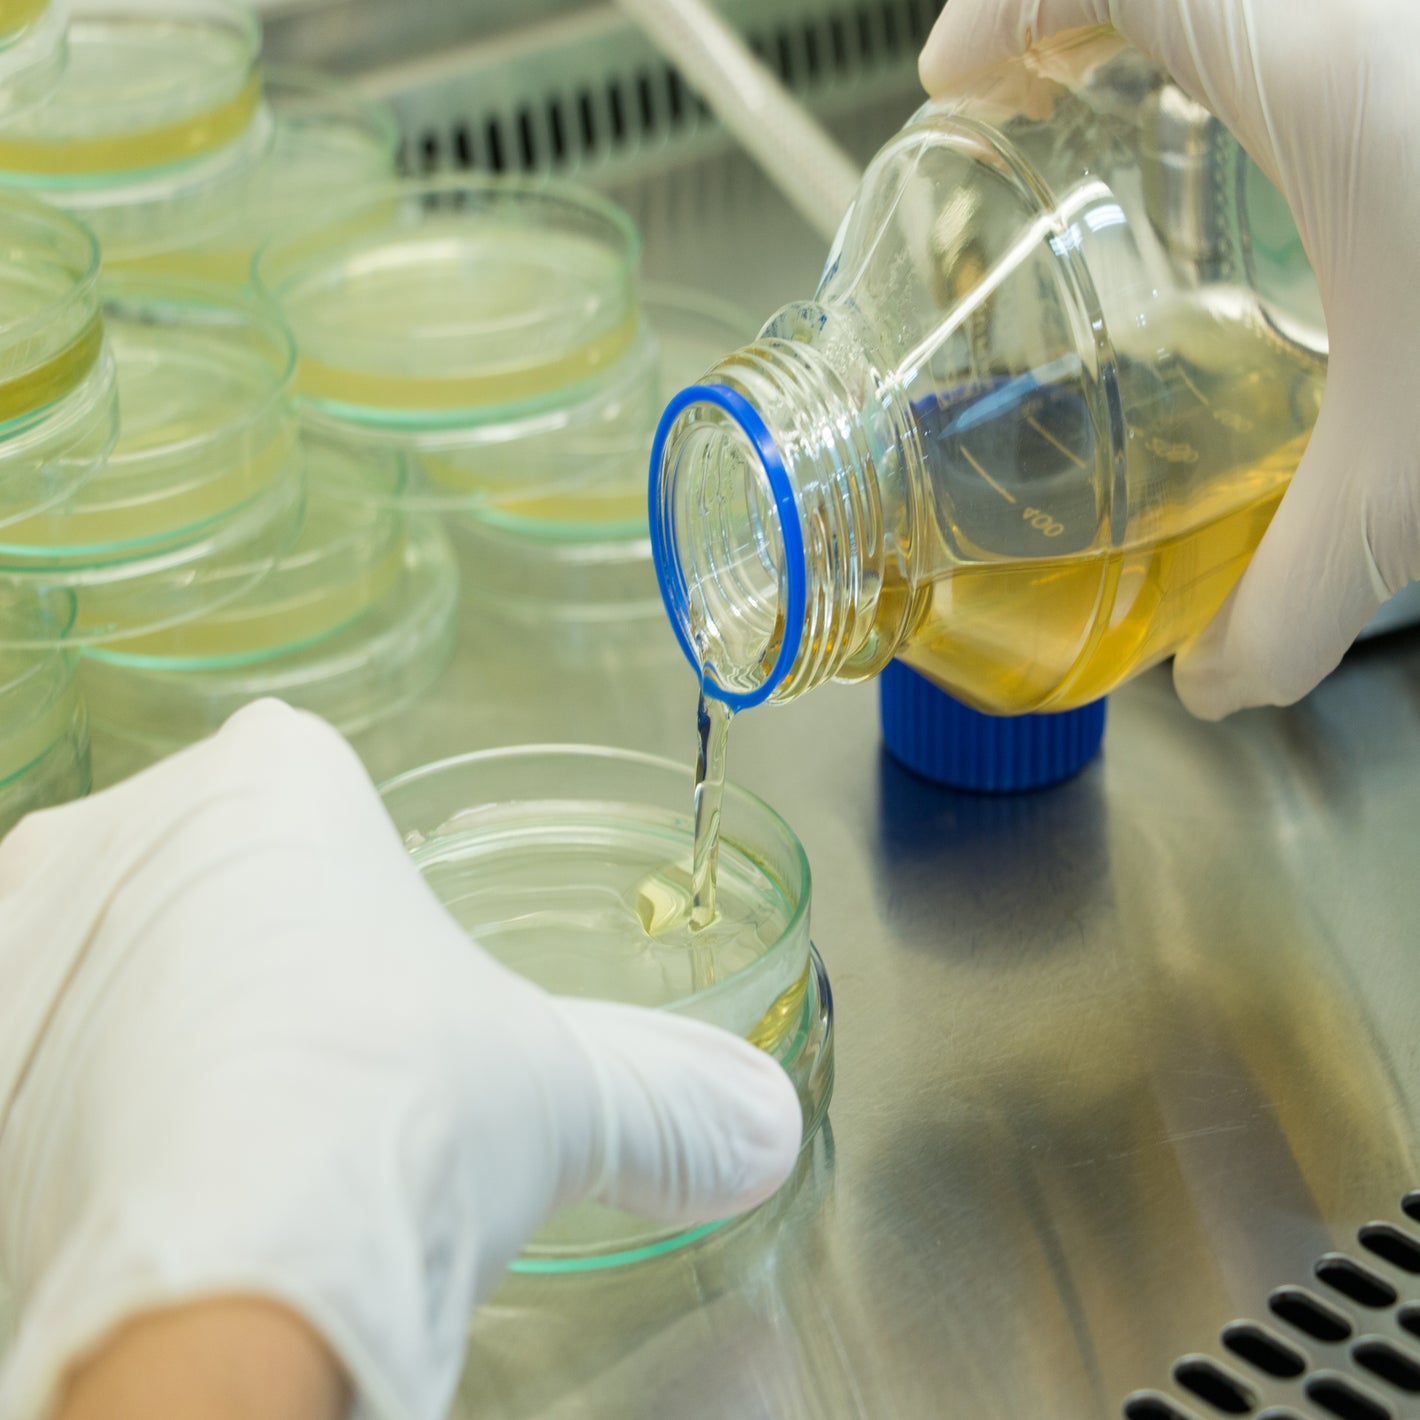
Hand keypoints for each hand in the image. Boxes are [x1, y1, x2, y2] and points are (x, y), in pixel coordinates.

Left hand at [0, 701, 800, 1419]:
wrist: (227, 1294)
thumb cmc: (393, 1123)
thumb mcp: (554, 1095)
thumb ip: (662, 1093)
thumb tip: (762, 1124)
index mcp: (274, 782)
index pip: (306, 782)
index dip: (344, 874)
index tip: (369, 968)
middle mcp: (116, 829)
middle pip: (195, 874)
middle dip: (244, 961)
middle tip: (307, 1081)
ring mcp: (10, 940)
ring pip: (91, 966)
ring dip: (145, 1038)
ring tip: (221, 1152)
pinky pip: (23, 1055)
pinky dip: (64, 1109)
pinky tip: (125, 1192)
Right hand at [921, 0, 1419, 717]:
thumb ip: (1308, 587)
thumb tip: (1221, 677)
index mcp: (1316, 46)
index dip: (1001, 3)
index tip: (955, 82)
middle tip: (1042, 80)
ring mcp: (1405, 2)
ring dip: (1190, 11)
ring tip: (1153, 93)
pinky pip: (1336, 2)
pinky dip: (1279, 23)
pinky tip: (1307, 108)